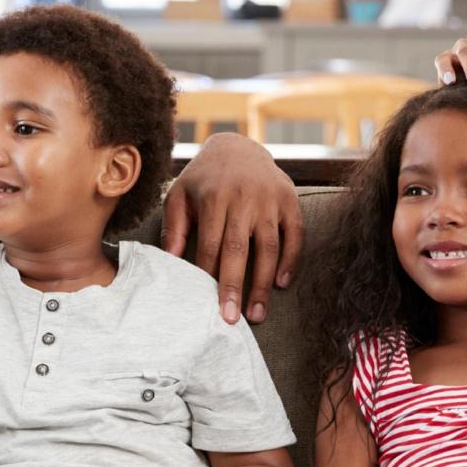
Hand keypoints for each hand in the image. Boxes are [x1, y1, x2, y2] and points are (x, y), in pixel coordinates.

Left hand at [162, 132, 302, 324]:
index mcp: (213, 196)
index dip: (208, 275)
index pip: (210, 243)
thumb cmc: (203, 179)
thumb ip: (173, 226)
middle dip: (235, 286)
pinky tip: (280, 284)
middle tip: (231, 319)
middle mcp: (243, 197)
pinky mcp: (290, 200)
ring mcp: (269, 199)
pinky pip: (296, 234)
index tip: (206, 303)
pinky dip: (291, 260)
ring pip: (269, 246)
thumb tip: (171, 261)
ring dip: (263, 283)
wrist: (237, 147)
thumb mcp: (180, 194)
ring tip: (256, 313)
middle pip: (239, 248)